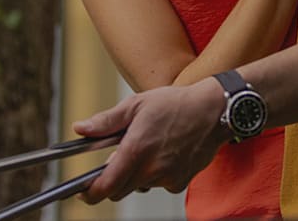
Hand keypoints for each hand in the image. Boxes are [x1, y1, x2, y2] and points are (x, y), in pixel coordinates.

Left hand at [74, 80, 229, 201]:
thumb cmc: (177, 104)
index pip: (106, 186)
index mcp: (136, 149)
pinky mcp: (180, 182)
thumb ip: (106, 121)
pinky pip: (159, 185)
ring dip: (136, 175)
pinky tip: (164, 153)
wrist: (215, 111)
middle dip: (114, 180)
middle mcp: (151, 169)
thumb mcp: (136, 105)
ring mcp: (167, 178)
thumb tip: (81, 128)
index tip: (84, 191)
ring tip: (147, 148)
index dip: (90, 193)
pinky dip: (156, 174)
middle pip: (120, 190)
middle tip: (118, 159)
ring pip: (140, 186)